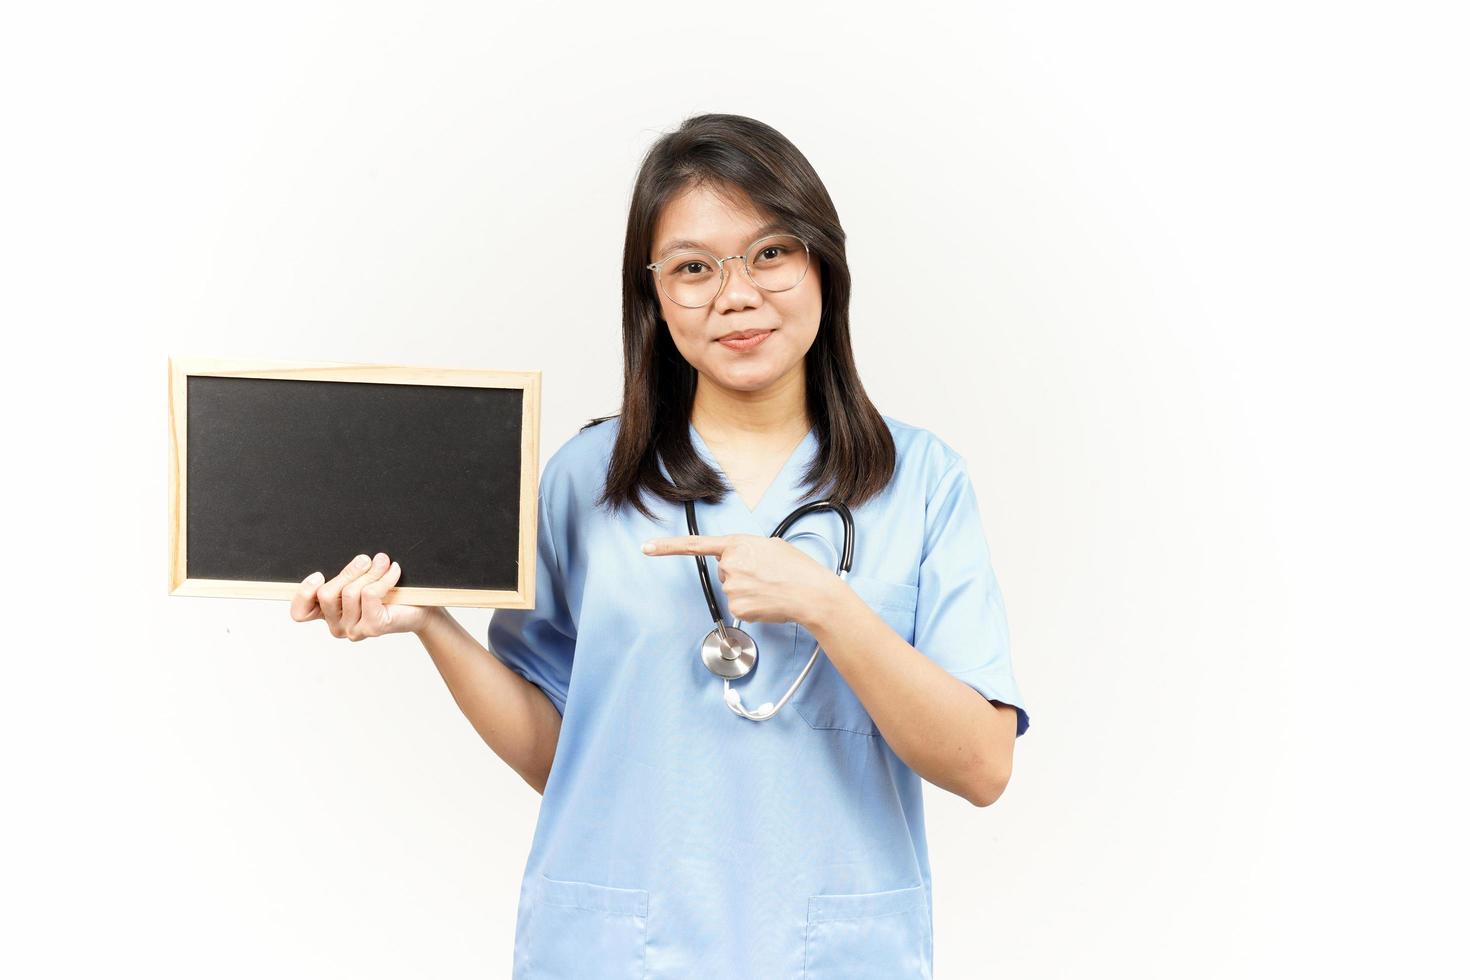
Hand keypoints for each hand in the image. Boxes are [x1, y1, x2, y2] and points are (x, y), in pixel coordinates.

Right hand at [289, 552, 432, 639]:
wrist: (421, 609)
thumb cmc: (390, 593)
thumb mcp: (361, 579)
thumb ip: (347, 573)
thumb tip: (354, 557)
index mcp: (328, 613)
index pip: (300, 613)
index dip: (303, 593)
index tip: (318, 575)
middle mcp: (337, 626)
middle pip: (326, 594)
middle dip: (348, 571)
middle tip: (366, 559)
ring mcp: (354, 630)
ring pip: (350, 592)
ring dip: (370, 572)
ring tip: (384, 563)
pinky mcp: (373, 627)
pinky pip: (370, 594)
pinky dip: (383, 577)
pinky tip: (394, 571)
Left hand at [641, 533, 841, 627]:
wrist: (812, 594)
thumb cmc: (798, 569)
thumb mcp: (772, 546)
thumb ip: (749, 550)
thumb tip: (741, 563)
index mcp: (738, 544)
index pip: (695, 544)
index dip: (668, 547)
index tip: (647, 547)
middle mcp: (730, 564)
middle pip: (724, 571)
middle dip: (741, 573)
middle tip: (766, 575)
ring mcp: (732, 587)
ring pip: (732, 589)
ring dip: (748, 590)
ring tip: (771, 587)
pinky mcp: (738, 607)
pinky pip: (739, 606)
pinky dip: (752, 605)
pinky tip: (768, 600)